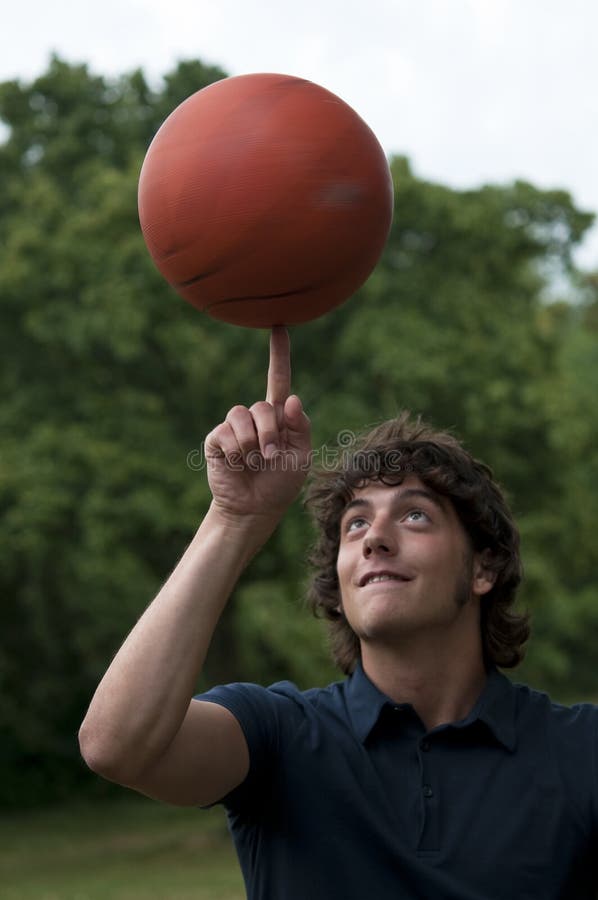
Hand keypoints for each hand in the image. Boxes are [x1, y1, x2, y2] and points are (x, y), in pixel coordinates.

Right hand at [204, 327, 311, 526]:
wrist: (255, 508)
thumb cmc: (280, 483)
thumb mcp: (301, 456)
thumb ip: (301, 428)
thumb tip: (292, 400)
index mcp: (279, 418)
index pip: (279, 379)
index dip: (279, 354)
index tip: (279, 326)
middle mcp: (255, 417)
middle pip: (263, 405)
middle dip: (270, 432)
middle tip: (271, 455)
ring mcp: (234, 427)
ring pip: (242, 414)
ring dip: (254, 441)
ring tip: (256, 460)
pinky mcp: (217, 439)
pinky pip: (227, 432)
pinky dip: (237, 450)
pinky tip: (238, 462)